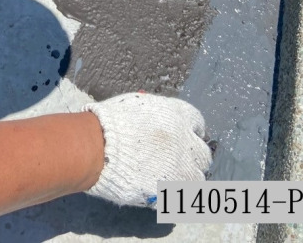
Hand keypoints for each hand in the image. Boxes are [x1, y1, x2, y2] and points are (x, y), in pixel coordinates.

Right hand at [82, 93, 211, 207]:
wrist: (98, 146)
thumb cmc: (112, 120)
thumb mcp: (137, 105)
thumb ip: (155, 114)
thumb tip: (155, 120)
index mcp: (178, 116)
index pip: (198, 124)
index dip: (192, 132)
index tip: (186, 138)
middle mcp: (185, 141)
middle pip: (204, 155)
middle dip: (194, 159)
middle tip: (180, 162)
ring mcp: (180, 167)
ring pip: (197, 178)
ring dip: (186, 179)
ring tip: (171, 180)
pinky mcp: (168, 190)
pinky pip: (178, 196)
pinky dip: (170, 195)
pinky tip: (159, 192)